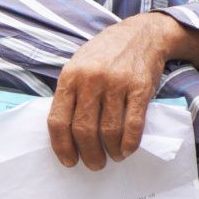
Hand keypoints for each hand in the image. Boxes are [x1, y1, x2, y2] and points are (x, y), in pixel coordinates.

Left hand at [48, 12, 181, 169]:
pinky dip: (129, 143)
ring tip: (111, 157)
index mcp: (69, 76)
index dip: (61, 146)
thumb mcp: (78, 65)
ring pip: (108, 130)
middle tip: (93, 164)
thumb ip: (69, 93)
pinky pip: (133, 124)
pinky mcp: (140, 88)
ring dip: (110, 151)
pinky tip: (126, 149)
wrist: (140, 34)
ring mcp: (116, 83)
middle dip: (88, 154)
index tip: (68, 161)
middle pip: (83, 129)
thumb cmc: (105, 54)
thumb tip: (62, 132)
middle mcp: (90, 80)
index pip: (58, 120)